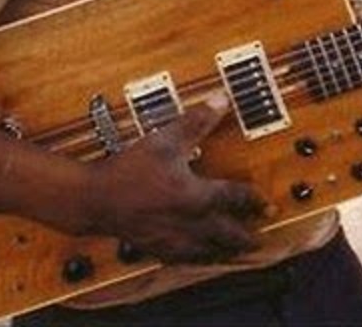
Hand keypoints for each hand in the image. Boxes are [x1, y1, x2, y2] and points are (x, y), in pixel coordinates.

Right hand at [83, 93, 265, 262]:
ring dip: (228, 252)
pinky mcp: (158, 248)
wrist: (95, 198)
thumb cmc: (129, 170)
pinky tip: (202, 259)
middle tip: (262, 238)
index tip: (266, 204)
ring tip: (240, 253)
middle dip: (247, 236)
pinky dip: (201, 260)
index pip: (234, 199)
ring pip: (210, 252)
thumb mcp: (165, 139)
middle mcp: (190, 223)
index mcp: (196, 196)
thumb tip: (220, 100)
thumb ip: (196, 121)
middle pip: (228, 235)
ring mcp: (174, 240)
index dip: (254, 201)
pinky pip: (187, 260)